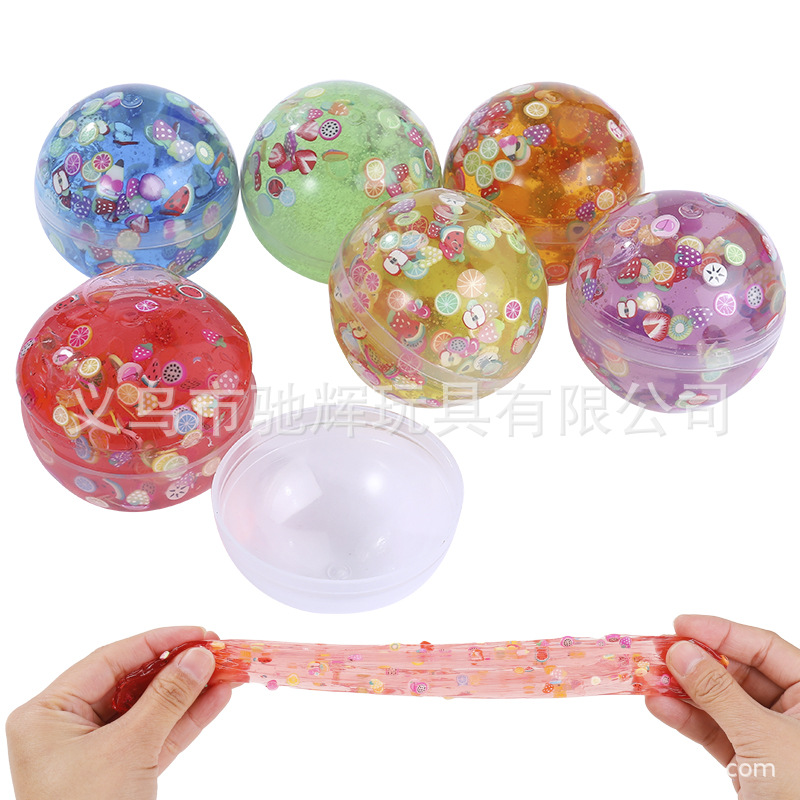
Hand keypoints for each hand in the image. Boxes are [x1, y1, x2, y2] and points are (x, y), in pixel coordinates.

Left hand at [6, 626, 233, 799]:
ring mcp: (95, 751)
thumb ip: (167, 697)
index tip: (197, 632)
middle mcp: (69, 726)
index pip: (110, 660)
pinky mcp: (120, 771)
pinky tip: (217, 698)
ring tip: (228, 671)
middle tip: (218, 650)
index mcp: (49, 713)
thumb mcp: (127, 750)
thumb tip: (198, 655)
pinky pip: (157, 734)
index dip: (158, 641)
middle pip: (133, 682)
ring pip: (150, 708)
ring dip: (190, 691)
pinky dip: (187, 718)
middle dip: (179, 667)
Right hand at [646, 615, 799, 797]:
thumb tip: (681, 650)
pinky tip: (658, 706)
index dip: (722, 632)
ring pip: (720, 701)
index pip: (764, 648)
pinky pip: (714, 731)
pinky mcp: (750, 763)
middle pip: (738, 672)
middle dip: (695, 663)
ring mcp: (771, 738)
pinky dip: (686, 719)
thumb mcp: (762, 737)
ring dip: (682, 690)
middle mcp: (796, 712)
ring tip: (646, 678)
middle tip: (657, 652)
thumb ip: (718, 691)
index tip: (680, 624)